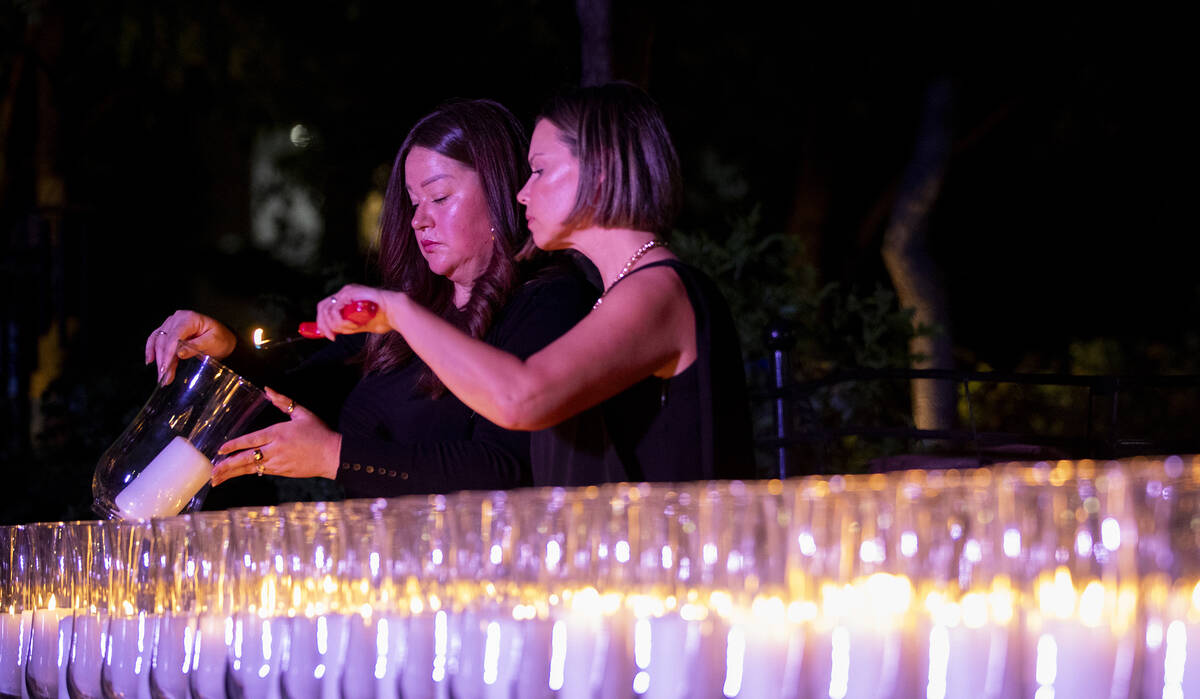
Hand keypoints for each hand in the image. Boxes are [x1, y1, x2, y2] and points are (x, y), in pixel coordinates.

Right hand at [145, 310, 236, 384]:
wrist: (224, 339)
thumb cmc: (221, 338)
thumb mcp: (213, 342)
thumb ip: (195, 346)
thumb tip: (179, 353)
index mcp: (189, 318)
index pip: (174, 336)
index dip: (168, 353)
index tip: (166, 368)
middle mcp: (178, 318)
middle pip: (164, 340)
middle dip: (163, 360)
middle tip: (164, 377)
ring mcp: (172, 324)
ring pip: (158, 341)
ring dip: (158, 359)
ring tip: (161, 375)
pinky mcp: (169, 331)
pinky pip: (156, 339)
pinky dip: (151, 350)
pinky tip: (150, 360)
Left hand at [211, 387, 341, 485]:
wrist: (333, 455)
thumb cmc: (319, 432)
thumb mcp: (302, 413)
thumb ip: (283, 402)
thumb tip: (268, 389)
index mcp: (278, 434)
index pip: (250, 440)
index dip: (233, 445)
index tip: (220, 450)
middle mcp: (275, 450)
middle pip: (246, 459)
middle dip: (227, 466)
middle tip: (212, 473)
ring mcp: (278, 464)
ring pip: (250, 469)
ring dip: (233, 474)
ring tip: (217, 480)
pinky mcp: (283, 472)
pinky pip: (262, 472)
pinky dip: (249, 472)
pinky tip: (239, 474)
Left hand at [315, 284, 399, 338]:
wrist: (395, 313)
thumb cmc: (382, 318)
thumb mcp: (360, 325)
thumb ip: (347, 326)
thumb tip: (334, 331)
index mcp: (346, 299)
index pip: (326, 308)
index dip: (322, 322)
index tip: (328, 336)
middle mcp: (345, 293)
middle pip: (322, 307)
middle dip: (323, 324)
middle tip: (331, 337)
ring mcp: (347, 291)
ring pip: (328, 308)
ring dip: (334, 324)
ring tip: (348, 330)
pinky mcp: (350, 292)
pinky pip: (336, 308)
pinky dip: (340, 320)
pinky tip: (351, 325)